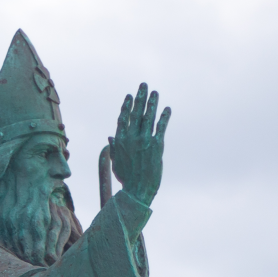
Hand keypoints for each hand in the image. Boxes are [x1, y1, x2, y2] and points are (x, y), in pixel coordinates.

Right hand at [109, 82, 169, 205]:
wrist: (137, 191)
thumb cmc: (126, 179)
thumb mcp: (116, 163)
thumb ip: (114, 148)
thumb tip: (110, 137)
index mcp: (120, 141)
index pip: (123, 118)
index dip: (127, 105)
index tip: (130, 96)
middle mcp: (131, 138)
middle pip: (136, 112)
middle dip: (140, 98)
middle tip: (143, 85)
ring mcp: (144, 140)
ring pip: (148, 117)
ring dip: (152, 103)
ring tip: (155, 93)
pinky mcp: (157, 145)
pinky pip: (161, 127)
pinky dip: (164, 117)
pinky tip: (167, 109)